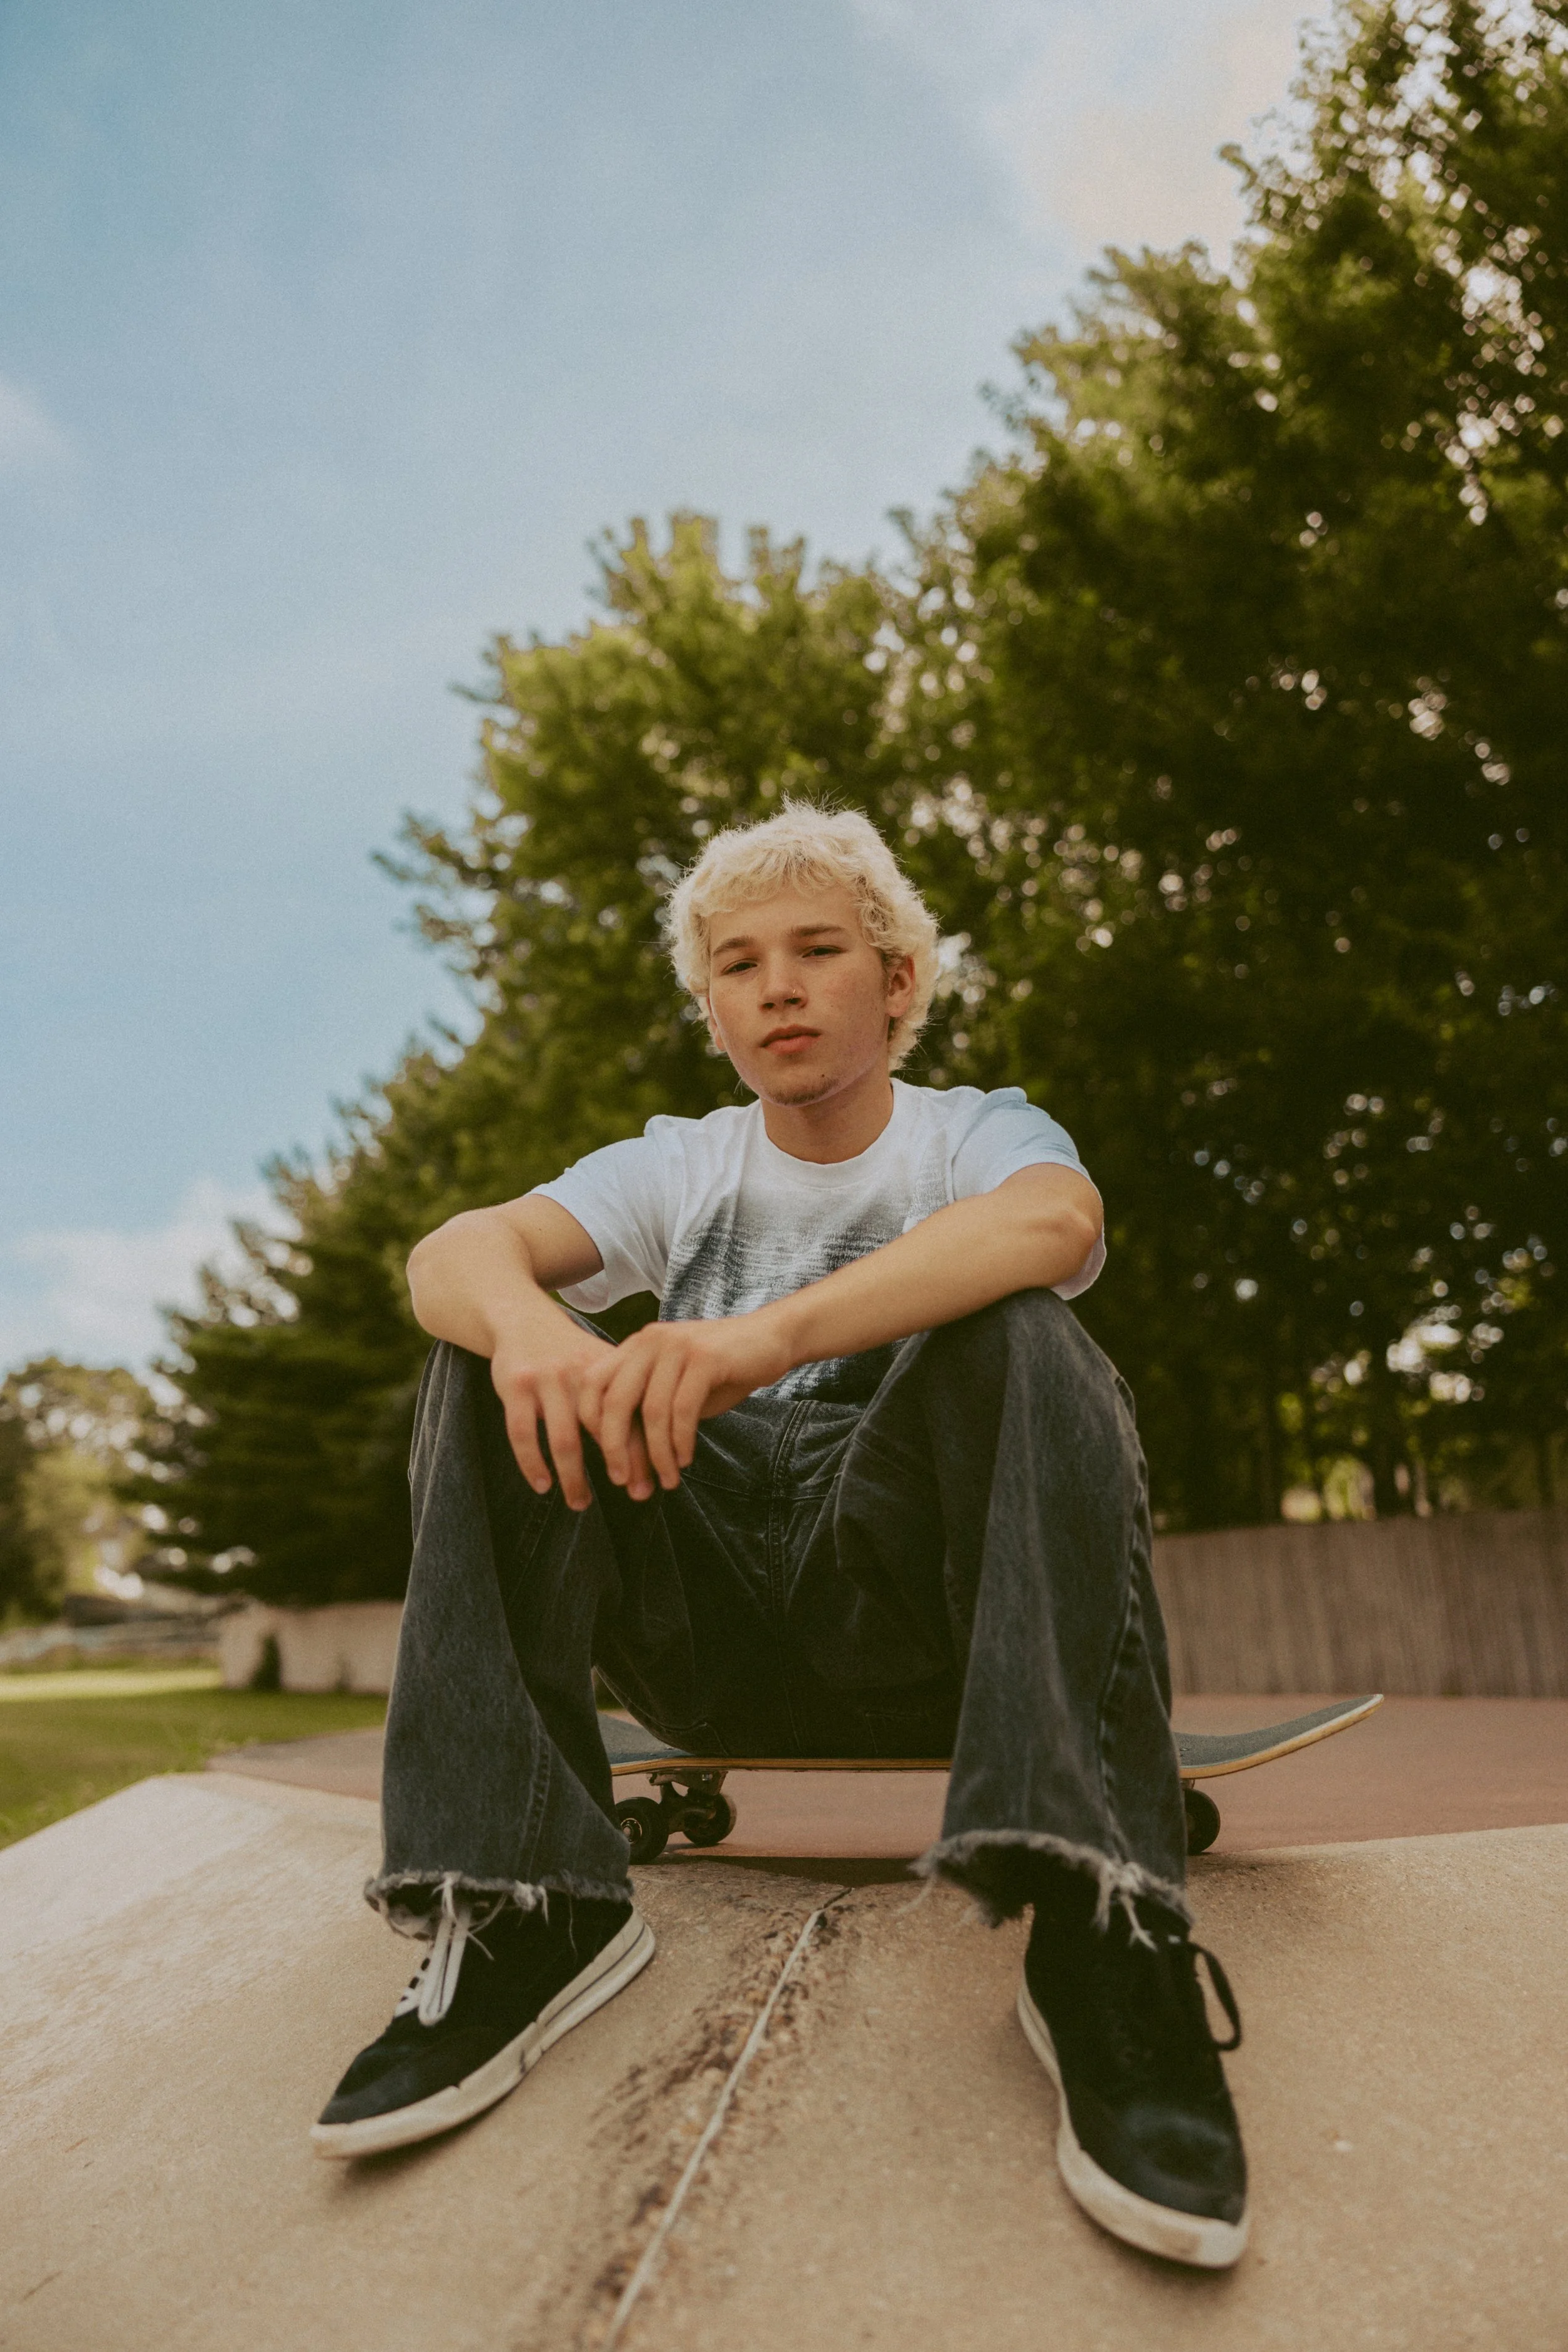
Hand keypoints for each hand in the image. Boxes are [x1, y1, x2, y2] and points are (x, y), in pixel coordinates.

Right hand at [490, 1313, 655, 1511]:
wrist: (525, 1320)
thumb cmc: (573, 1356)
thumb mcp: (604, 1368)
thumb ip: (628, 1402)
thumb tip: (662, 1454)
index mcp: (610, 1369)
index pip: (635, 1418)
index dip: (647, 1454)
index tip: (654, 1485)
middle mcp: (582, 1373)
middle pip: (606, 1432)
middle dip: (622, 1469)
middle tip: (633, 1498)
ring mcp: (548, 1378)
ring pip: (565, 1441)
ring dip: (574, 1478)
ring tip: (580, 1504)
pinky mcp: (516, 1385)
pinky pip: (523, 1434)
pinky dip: (533, 1464)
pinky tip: (543, 1485)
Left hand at [579, 1312, 790, 1495]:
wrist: (771, 1339)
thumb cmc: (721, 1371)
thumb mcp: (676, 1389)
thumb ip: (649, 1413)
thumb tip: (625, 1464)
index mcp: (635, 1346)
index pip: (592, 1385)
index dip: (593, 1427)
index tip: (609, 1459)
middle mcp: (650, 1341)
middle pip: (615, 1401)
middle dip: (615, 1448)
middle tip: (622, 1481)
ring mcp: (677, 1346)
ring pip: (652, 1411)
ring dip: (657, 1454)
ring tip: (666, 1480)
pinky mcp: (705, 1358)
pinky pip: (683, 1410)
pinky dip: (681, 1442)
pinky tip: (685, 1459)